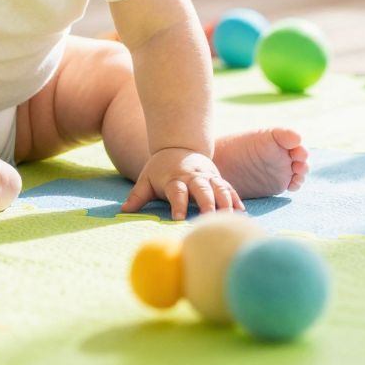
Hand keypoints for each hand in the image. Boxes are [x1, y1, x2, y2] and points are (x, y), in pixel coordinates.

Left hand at [121, 147, 241, 220]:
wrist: (179, 146)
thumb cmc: (160, 169)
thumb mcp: (146, 178)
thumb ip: (137, 195)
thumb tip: (123, 210)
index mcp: (174, 179)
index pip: (176, 192)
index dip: (177, 204)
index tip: (178, 219)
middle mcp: (193, 177)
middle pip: (202, 189)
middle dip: (207, 203)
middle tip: (210, 218)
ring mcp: (207, 177)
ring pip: (219, 188)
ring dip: (225, 202)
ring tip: (231, 217)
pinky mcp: (217, 178)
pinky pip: (228, 188)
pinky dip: (235, 198)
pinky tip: (241, 212)